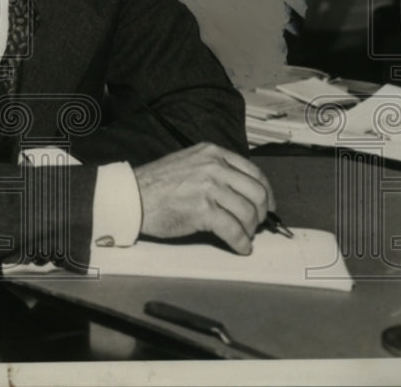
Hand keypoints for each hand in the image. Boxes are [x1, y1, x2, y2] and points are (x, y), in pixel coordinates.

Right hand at [133, 142, 275, 254]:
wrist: (132, 196)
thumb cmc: (156, 184)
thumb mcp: (189, 163)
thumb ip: (214, 170)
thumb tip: (242, 191)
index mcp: (212, 153)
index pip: (254, 171)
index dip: (266, 192)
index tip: (268, 205)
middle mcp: (213, 167)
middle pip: (256, 193)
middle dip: (261, 213)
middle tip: (256, 224)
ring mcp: (208, 187)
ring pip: (247, 213)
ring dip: (250, 230)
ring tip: (244, 236)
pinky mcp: (202, 210)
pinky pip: (233, 230)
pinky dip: (241, 242)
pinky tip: (240, 247)